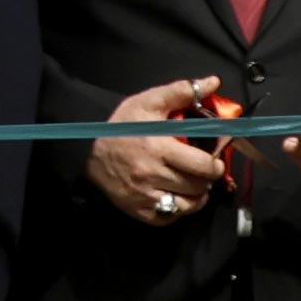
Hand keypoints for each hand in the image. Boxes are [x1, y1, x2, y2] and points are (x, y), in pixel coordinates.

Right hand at [90, 79, 234, 224]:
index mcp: (159, 148)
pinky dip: (179, 209)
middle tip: (203, 171)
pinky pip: (170, 218)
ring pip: (188, 205)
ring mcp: (145, 196)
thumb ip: (181, 91)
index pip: (203, 165)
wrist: (85, 152)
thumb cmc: (121, 126)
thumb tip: (213, 82)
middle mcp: (152, 175)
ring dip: (196, 196)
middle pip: (198, 186)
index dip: (215, 164)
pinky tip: (176, 196)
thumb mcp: (148, 102)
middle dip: (206, 179)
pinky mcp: (139, 211)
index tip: (213, 159)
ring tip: (192, 184)